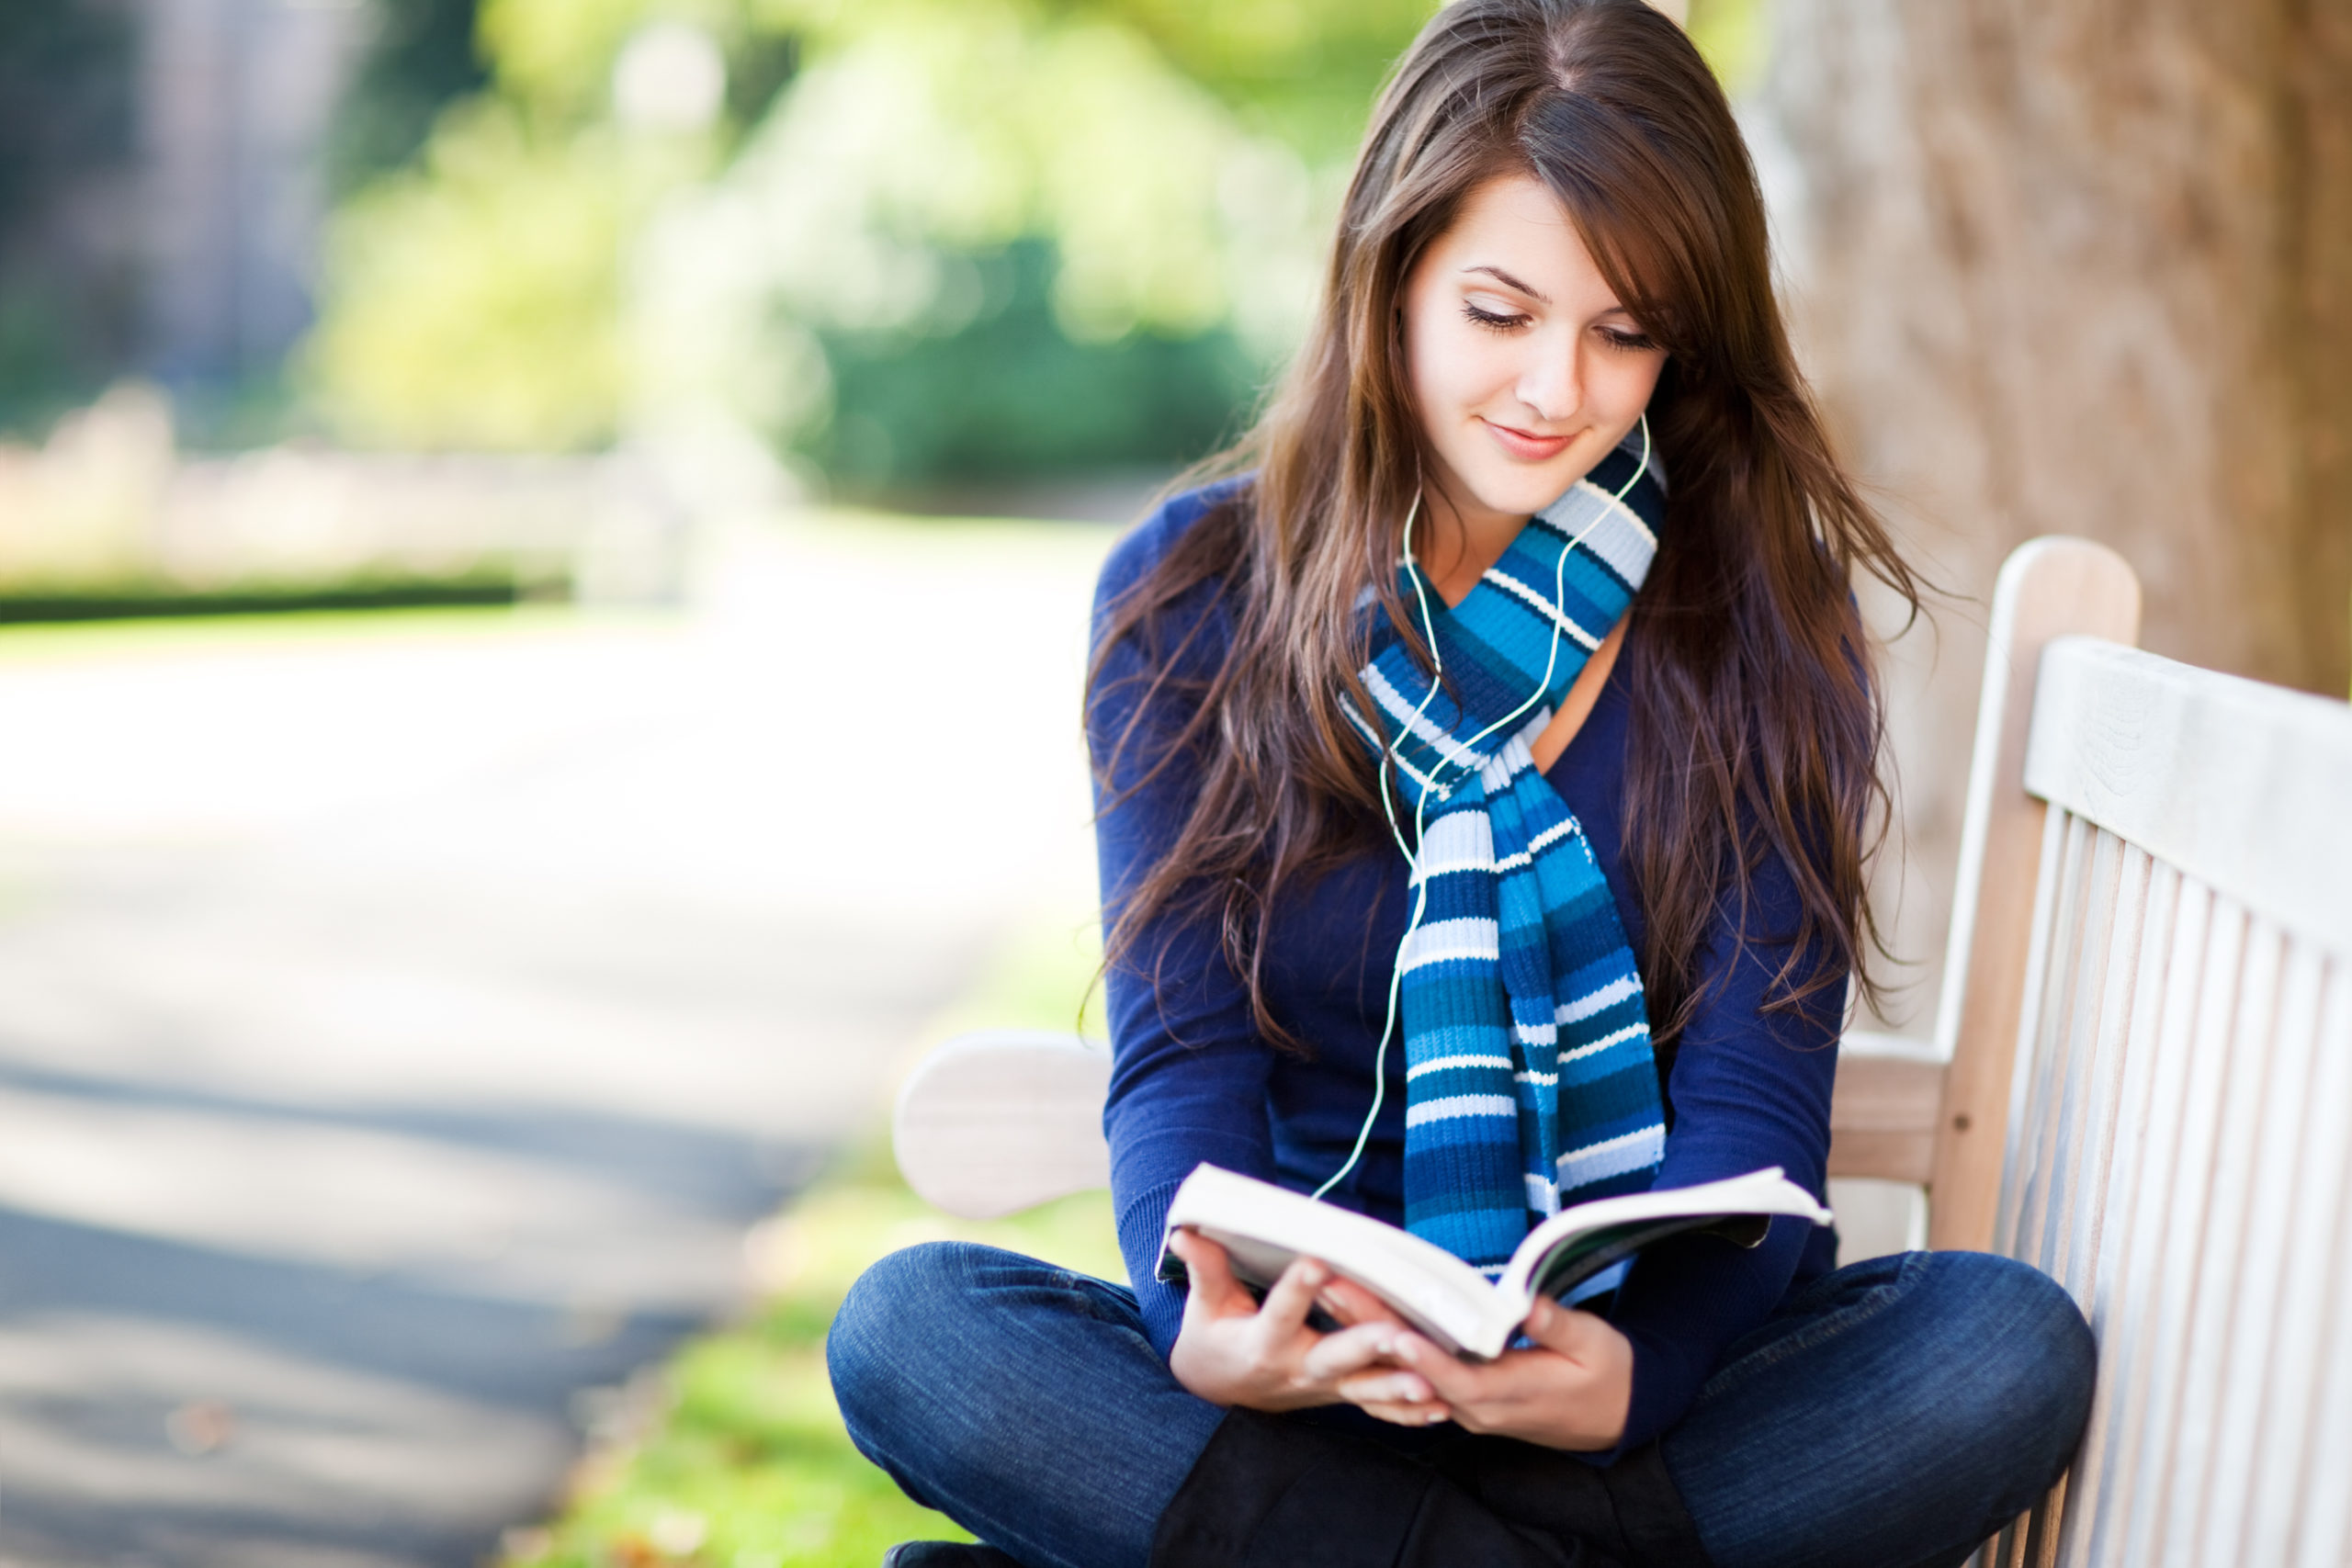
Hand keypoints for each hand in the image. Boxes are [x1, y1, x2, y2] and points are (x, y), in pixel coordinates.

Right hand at [1164, 1228, 1407, 1411]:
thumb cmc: (1213, 1338)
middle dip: (1366, 1346)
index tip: (1318, 1261)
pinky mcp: (1341, 1395)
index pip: (1281, 1312)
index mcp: (1262, 1344)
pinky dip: (1408, 1413)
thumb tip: (1184, 1230)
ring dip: (1398, 1387)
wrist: (1220, 1392)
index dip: (1299, 1288)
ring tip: (1430, 1382)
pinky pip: (1377, 1410)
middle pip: (1335, 1358)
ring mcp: (1323, 1388)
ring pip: (1365, 1390)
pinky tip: (1441, 1408)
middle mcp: (1297, 1369)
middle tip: (1396, 1334)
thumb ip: (1205, 1268)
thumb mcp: (1204, 1306)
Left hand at [1336, 1297, 1633, 1450]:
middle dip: (1372, 1331)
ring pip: (1406, 1373)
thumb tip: (1526, 1303)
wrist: (1613, 1414)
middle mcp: (1477, 1407)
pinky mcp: (1460, 1397)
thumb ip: (1557, 1325)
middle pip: (1415, 1373)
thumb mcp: (1594, 1344)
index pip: (1458, 1380)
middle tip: (1335, 1290)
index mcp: (1510, 1395)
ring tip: (1331, 1294)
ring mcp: (1465, 1406)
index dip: (1424, 1360)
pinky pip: (1413, 1378)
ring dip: (1368, 1335)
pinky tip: (1350, 1322)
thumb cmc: (1606, 1374)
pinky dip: (1382, 1350)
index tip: (1394, 1333)